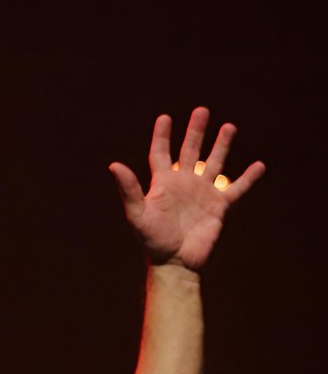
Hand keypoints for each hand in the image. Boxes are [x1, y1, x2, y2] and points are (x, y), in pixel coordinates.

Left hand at [109, 107, 264, 270]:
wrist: (175, 262)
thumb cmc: (153, 241)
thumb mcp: (138, 214)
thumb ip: (129, 189)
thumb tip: (114, 165)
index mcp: (164, 183)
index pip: (162, 153)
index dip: (162, 136)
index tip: (165, 118)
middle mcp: (184, 184)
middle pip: (190, 151)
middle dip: (196, 131)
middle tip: (201, 111)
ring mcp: (202, 194)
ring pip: (214, 163)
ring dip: (221, 145)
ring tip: (229, 127)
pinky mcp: (219, 207)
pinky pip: (237, 189)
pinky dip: (248, 178)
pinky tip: (259, 165)